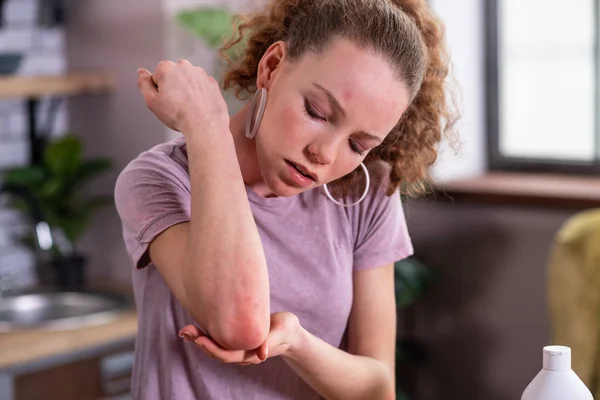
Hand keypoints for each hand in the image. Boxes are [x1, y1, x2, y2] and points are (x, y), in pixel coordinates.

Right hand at [136, 60, 229, 134]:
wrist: (205, 124)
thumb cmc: (177, 114)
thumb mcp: (152, 101)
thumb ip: (143, 84)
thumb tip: (141, 72)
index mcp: (167, 67)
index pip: (157, 78)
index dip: (159, 92)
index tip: (165, 102)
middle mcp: (185, 65)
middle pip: (173, 77)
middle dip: (173, 88)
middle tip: (176, 106)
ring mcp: (201, 73)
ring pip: (188, 82)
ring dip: (187, 91)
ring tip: (189, 108)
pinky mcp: (213, 83)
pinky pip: (202, 88)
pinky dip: (200, 95)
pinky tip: (199, 107)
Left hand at [178, 312, 300, 365]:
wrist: (289, 333)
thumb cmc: (287, 329)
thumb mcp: (282, 331)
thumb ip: (271, 341)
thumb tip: (262, 355)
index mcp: (251, 354)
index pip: (227, 355)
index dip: (211, 348)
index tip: (198, 338)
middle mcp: (242, 354)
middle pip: (216, 353)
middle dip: (199, 343)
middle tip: (185, 330)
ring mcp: (238, 348)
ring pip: (215, 348)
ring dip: (199, 340)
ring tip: (185, 330)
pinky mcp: (236, 340)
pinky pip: (218, 341)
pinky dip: (205, 336)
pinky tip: (196, 328)